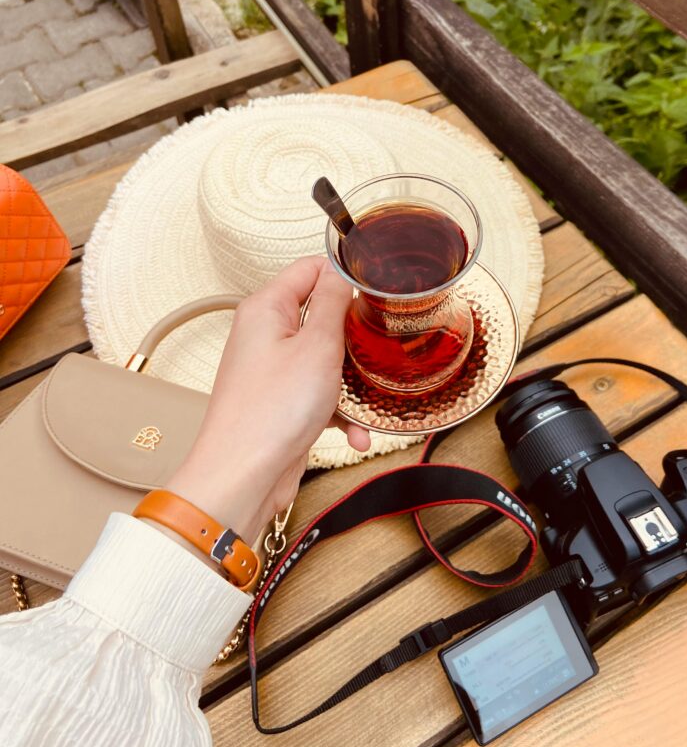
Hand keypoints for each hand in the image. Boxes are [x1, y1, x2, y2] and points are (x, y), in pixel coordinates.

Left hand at [163, 256, 369, 546]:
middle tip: (382, 345)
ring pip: (326, 359)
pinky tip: (356, 434)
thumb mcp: (317, 346)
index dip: (344, 274)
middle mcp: (265, 334)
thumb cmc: (271, 412)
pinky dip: (340, 412)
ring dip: (352, 382)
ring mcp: (273, 369)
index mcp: (266, 308)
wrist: (243, 477)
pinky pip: (320, 394)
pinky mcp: (282, 402)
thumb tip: (341, 269)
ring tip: (372, 400)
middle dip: (355, 336)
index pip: (309, 269)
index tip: (376, 289)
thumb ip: (333, 302)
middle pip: (322, 316)